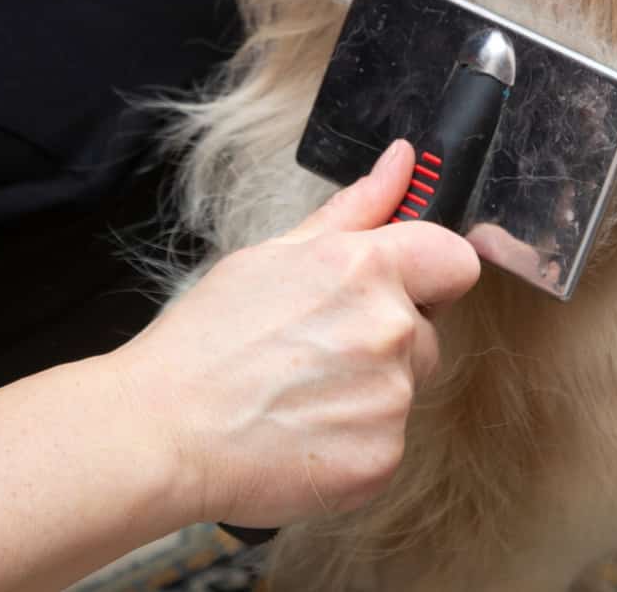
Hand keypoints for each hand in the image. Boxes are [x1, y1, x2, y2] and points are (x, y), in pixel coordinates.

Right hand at [110, 140, 480, 527]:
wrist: (161, 431)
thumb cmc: (209, 338)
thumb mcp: (275, 254)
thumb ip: (356, 209)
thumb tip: (404, 161)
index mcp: (367, 268)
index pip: (456, 262)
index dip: (430, 276)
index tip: (398, 291)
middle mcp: (391, 329)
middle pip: (427, 330)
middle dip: (386, 339)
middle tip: (314, 352)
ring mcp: (390, 398)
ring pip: (406, 388)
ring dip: (369, 392)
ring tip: (299, 395)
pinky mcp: (382, 457)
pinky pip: (388, 440)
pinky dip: (354, 441)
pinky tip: (302, 434)